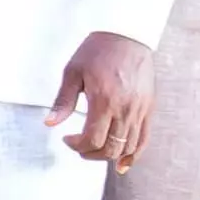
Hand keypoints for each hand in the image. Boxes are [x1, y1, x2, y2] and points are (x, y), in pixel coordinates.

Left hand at [45, 30, 154, 169]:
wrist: (127, 35)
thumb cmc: (97, 51)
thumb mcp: (73, 72)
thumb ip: (63, 101)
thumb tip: (50, 124)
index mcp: (104, 100)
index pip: (92, 139)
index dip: (77, 146)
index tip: (67, 139)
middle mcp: (125, 109)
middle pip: (111, 148)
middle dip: (91, 154)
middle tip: (78, 147)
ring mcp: (140, 110)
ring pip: (128, 147)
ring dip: (110, 156)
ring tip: (96, 152)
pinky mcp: (149, 108)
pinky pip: (144, 138)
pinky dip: (134, 154)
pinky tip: (123, 164)